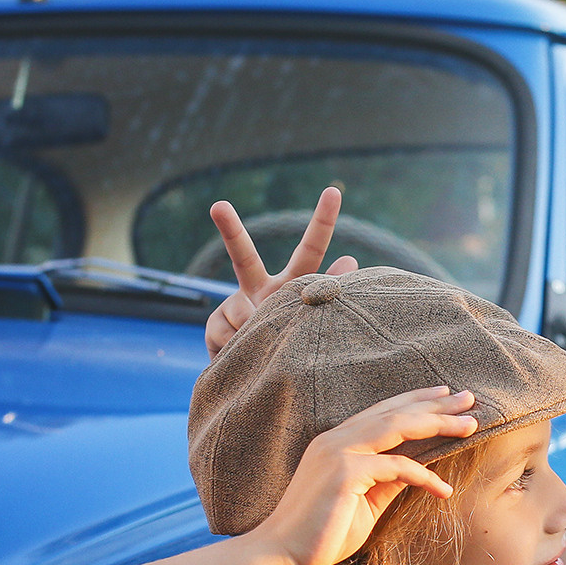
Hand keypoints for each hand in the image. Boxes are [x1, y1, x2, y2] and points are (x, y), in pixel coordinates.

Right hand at [205, 188, 360, 357]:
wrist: (260, 373)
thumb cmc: (297, 342)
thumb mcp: (318, 319)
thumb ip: (329, 289)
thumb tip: (350, 259)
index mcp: (292, 282)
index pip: (310, 250)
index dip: (323, 221)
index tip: (334, 191)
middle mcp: (260, 288)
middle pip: (243, 257)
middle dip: (229, 230)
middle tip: (218, 206)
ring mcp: (235, 306)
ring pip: (246, 316)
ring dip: (260, 337)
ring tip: (269, 349)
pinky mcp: (215, 325)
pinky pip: (229, 337)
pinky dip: (240, 350)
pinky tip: (245, 354)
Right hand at [251, 388, 478, 564]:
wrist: (283, 555)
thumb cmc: (322, 533)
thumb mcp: (365, 502)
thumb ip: (387, 481)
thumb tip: (418, 470)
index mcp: (337, 442)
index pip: (383, 413)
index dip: (415, 401)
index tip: (445, 396)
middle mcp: (336, 439)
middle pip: (394, 412)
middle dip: (434, 404)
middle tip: (469, 398)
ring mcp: (338, 452)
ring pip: (397, 427)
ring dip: (437, 424)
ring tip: (469, 425)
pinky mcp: (344, 473)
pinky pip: (396, 467)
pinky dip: (424, 476)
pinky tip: (444, 490)